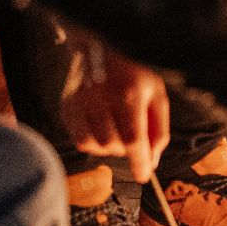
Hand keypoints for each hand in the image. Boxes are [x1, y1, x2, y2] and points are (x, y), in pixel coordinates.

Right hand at [59, 36, 169, 182]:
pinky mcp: (67, 108)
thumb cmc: (132, 75)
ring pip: (96, 146)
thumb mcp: (155, 95)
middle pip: (114, 145)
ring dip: (110, 147)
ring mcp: (81, 103)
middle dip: (127, 149)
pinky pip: (80, 141)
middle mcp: (102, 99)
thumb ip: (158, 129)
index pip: (134, 138)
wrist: (98, 50)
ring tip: (117, 131)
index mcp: (129, 93)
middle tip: (132, 136)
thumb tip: (153, 160)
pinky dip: (94, 144)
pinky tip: (101, 130)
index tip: (144, 176)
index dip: (139, 162)